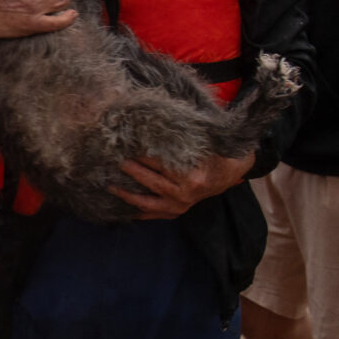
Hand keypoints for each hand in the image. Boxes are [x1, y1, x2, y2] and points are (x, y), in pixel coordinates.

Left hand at [109, 151, 254, 219]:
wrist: (229, 172)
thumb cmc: (213, 153)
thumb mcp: (202, 142)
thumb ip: (179, 138)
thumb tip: (150, 123)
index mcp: (192, 177)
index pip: (161, 164)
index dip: (143, 155)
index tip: (127, 146)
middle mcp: (185, 194)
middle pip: (151, 182)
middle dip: (132, 171)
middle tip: (115, 161)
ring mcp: (180, 206)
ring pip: (147, 202)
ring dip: (127, 195)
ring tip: (110, 186)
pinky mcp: (176, 213)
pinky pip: (152, 214)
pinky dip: (137, 211)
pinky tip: (120, 209)